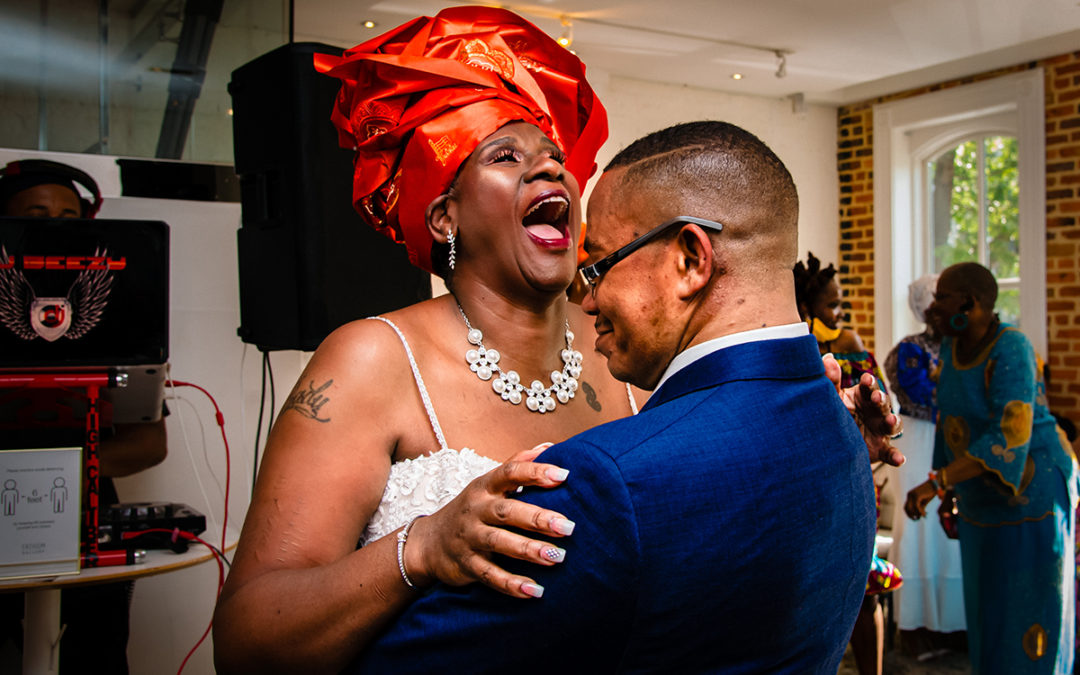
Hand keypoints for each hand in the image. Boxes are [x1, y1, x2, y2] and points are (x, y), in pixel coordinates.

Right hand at [407, 443, 573, 598]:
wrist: (428, 543)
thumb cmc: (471, 509)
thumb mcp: (488, 484)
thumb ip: (517, 466)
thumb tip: (550, 447)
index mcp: (485, 487)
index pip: (510, 473)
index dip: (536, 472)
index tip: (564, 474)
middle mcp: (476, 510)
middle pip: (508, 512)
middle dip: (538, 518)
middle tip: (568, 526)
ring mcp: (469, 538)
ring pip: (500, 543)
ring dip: (529, 550)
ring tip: (557, 557)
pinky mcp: (466, 565)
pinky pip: (490, 575)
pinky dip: (511, 584)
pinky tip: (534, 591)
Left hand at [824, 355, 904, 466]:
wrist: (829, 443)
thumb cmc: (834, 413)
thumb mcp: (831, 398)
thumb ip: (830, 381)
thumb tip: (828, 358)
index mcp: (863, 396)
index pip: (870, 387)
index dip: (870, 383)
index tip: (866, 380)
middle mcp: (875, 411)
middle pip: (884, 403)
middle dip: (881, 399)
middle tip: (876, 397)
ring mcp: (880, 430)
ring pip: (893, 425)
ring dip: (894, 422)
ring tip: (890, 421)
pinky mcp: (880, 449)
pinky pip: (891, 453)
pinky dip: (896, 456)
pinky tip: (899, 459)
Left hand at [903, 480, 936, 519]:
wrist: (935, 484)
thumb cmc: (931, 492)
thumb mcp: (924, 501)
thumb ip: (920, 508)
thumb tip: (918, 516)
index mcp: (910, 495)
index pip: (906, 507)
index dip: (909, 514)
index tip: (914, 518)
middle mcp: (909, 495)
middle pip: (906, 508)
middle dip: (911, 515)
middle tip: (917, 519)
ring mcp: (912, 495)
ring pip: (911, 508)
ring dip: (917, 514)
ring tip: (923, 515)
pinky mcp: (917, 495)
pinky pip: (916, 506)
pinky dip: (920, 512)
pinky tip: (924, 514)